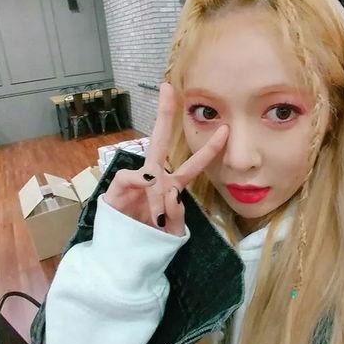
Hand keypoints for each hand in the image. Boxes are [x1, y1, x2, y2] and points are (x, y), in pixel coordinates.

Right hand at [103, 82, 228, 235]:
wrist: (121, 255)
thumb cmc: (148, 239)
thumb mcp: (171, 231)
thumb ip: (176, 215)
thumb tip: (168, 193)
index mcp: (172, 184)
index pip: (194, 164)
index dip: (210, 148)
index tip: (226, 129)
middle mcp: (155, 177)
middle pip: (161, 140)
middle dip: (164, 114)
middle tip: (167, 88)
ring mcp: (136, 180)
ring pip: (151, 168)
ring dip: (157, 195)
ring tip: (157, 220)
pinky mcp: (118, 187)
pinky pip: (132, 177)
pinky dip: (140, 185)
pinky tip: (144, 195)